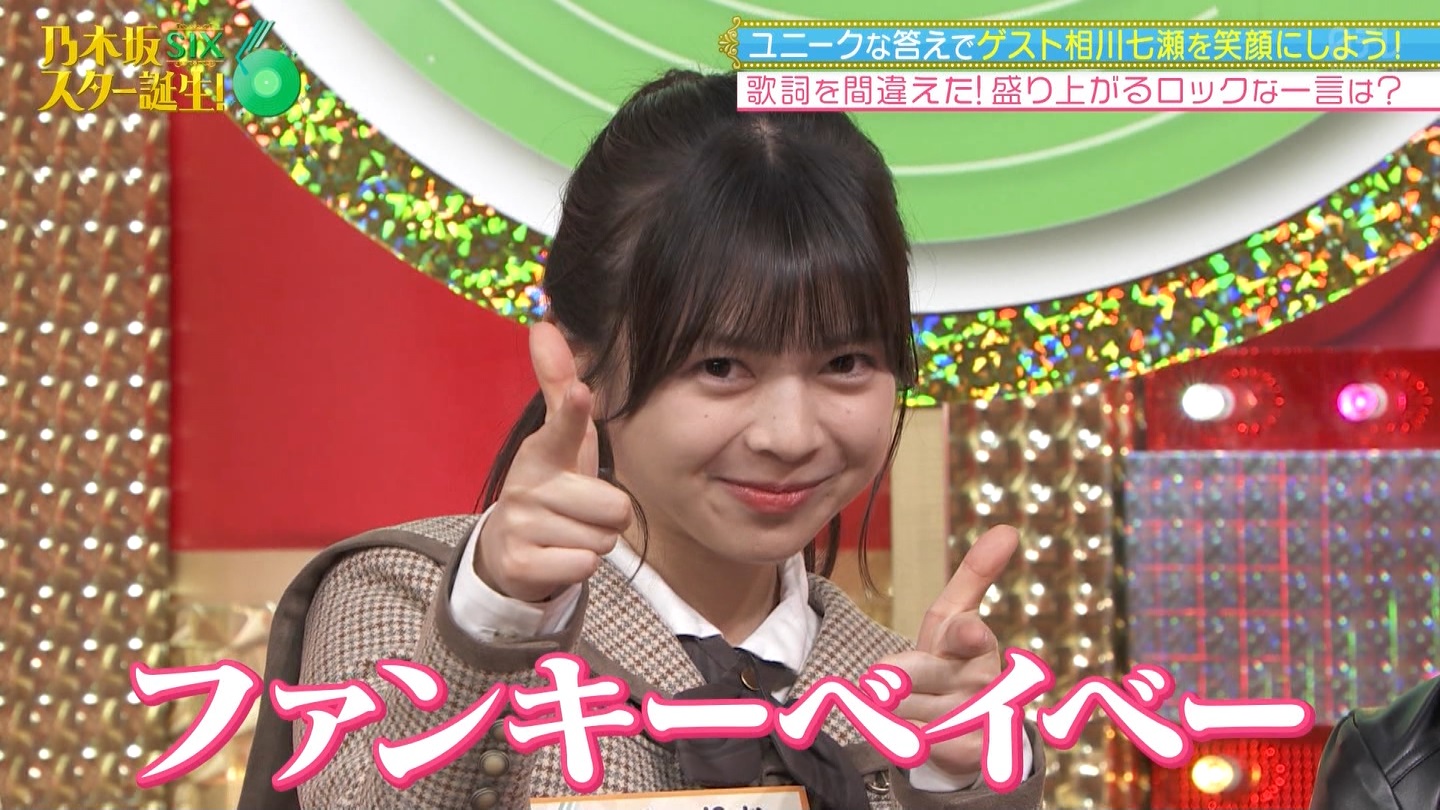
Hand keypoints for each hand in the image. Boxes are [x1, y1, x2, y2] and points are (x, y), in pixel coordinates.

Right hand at [475, 322, 632, 601]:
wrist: (508, 552)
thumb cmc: (552, 488)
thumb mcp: (562, 441)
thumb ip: (559, 385)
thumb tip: (544, 324)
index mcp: (542, 452)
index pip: (564, 428)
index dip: (573, 412)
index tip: (581, 394)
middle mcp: (527, 486)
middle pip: (615, 507)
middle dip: (608, 518)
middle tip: (580, 514)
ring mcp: (521, 526)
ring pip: (602, 540)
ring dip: (592, 542)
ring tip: (566, 534)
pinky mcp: (520, 565)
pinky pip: (585, 567)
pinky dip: (578, 567)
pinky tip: (556, 558)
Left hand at [879, 525, 1019, 782]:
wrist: (973, 726)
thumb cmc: (952, 657)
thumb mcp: (956, 615)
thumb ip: (976, 574)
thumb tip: (1008, 529)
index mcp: (974, 642)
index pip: (968, 634)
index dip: (967, 633)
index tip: (969, 630)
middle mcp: (976, 679)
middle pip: (917, 671)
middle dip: (900, 674)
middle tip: (883, 678)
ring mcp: (967, 716)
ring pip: (903, 706)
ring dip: (893, 704)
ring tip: (904, 700)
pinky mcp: (958, 751)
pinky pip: (908, 740)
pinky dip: (900, 734)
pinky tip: (910, 730)